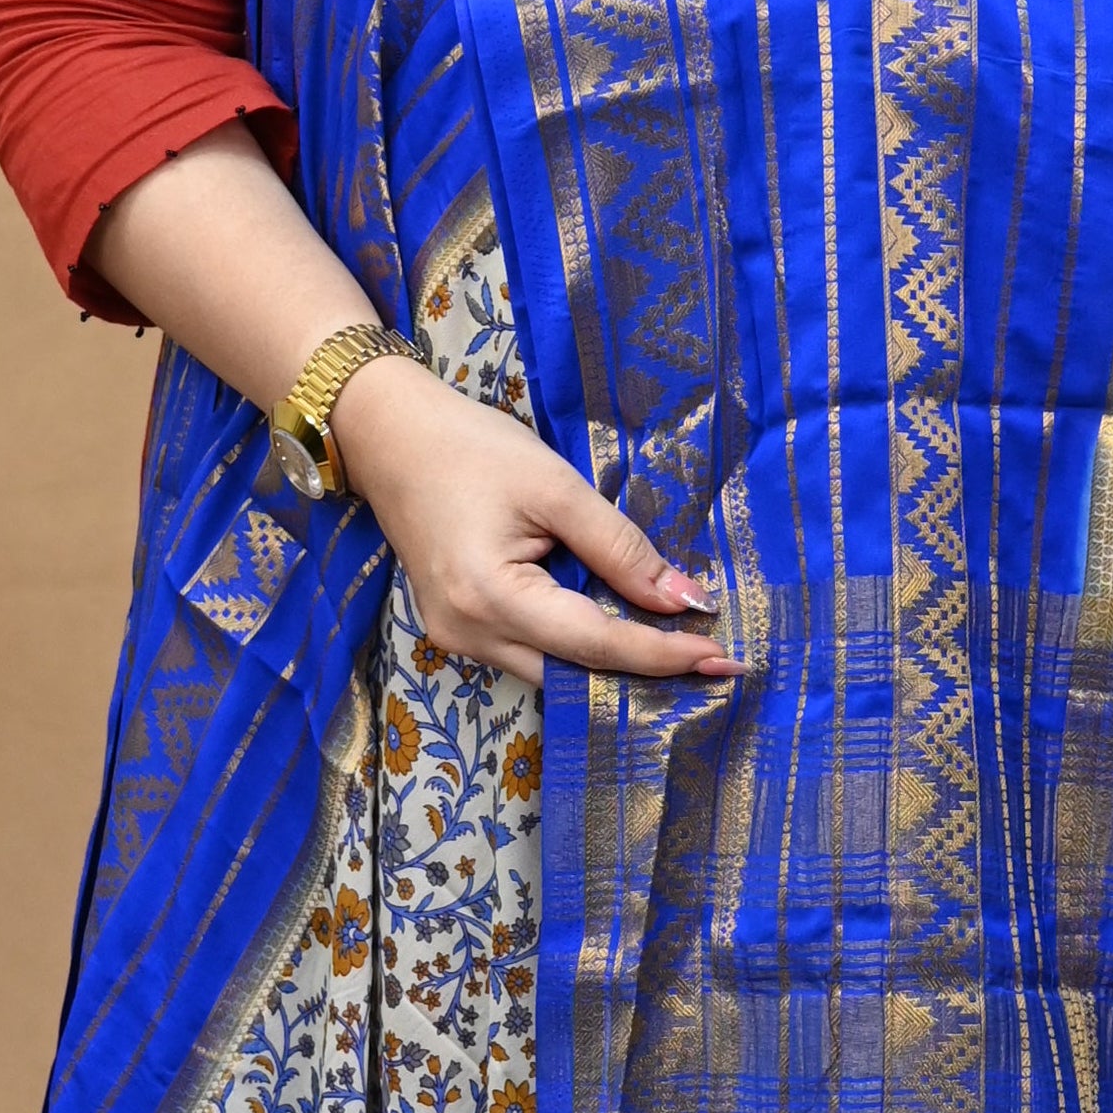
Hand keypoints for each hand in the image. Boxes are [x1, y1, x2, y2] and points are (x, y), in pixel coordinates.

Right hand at [330, 357, 734, 689]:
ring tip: (679, 651)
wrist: (389, 437)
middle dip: (646, 673)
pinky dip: (578, 650)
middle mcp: (469, 635)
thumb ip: (620, 548)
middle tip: (714, 664)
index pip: (595, 643)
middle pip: (575, 675)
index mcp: (490, 597)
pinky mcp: (457, 630)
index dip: (662, 653)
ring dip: (613, 665)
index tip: (723, 656)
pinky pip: (531, 657)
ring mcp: (457, 640)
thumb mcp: (556, 487)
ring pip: (553, 674)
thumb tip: (684, 600)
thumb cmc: (470, 449)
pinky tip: (621, 633)